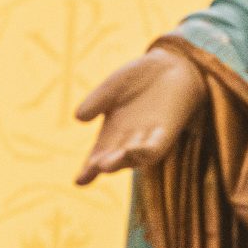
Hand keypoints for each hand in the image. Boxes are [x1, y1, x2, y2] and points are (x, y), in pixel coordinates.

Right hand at [74, 48, 206, 184]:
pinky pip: (157, 147)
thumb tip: (78, 117)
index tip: (79, 181)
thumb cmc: (137, 79)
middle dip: (106, 164)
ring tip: (109, 164)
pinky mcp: (166, 133)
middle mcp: (127, 142)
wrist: (169, 65)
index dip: (88, 170)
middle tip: (97, 166)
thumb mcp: (111, 87)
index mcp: (110, 135)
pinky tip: (140, 149)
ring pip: (135, 157)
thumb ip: (96, 101)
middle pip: (114, 160)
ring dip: (124, 160)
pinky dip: (148, 150)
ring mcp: (147, 139)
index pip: (97, 157)